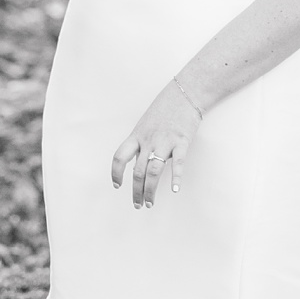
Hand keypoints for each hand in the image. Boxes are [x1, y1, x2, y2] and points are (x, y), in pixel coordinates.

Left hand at [110, 81, 202, 208]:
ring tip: (150, 204)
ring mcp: (164, 141)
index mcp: (136, 136)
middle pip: (137, 171)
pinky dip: (177, 178)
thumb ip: (141, 142)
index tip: (117, 186)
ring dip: (151, 190)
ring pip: (153, 171)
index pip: (119, 157)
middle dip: (136, 191)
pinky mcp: (182, 142)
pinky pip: (178, 163)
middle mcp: (148, 140)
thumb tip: (138, 160)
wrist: (184, 93)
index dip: (116, 173)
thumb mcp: (145, 124)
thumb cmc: (164, 109)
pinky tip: (175, 190)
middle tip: (138, 205)